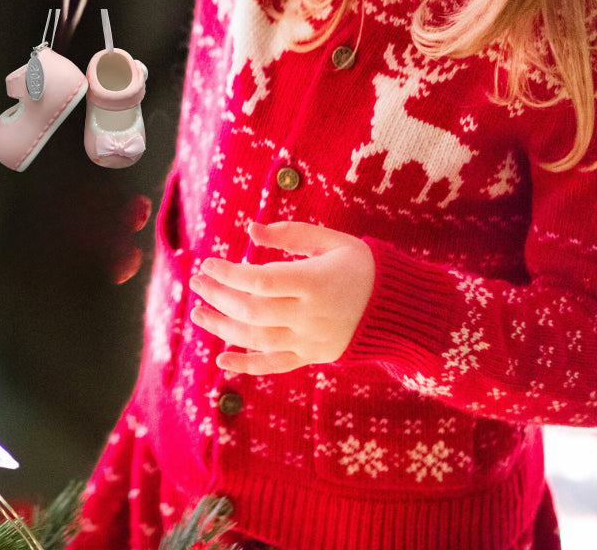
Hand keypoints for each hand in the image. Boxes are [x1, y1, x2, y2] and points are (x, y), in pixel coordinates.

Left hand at [187, 220, 374, 374]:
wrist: (400, 309)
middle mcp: (310, 315)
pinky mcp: (312, 357)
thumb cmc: (363, 266)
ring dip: (222, 328)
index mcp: (314, 282)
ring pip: (257, 339)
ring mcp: (310, 340)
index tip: (207, 263)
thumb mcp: (333, 241)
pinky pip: (274, 365)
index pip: (261, 281)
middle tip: (196, 283)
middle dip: (218, 297)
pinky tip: (221, 361)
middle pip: (252, 311)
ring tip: (198, 314)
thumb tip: (251, 230)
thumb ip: (291, 234)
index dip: (229, 274)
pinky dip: (246, 366)